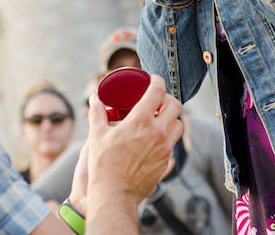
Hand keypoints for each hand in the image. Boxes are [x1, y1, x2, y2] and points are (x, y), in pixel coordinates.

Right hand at [87, 74, 182, 201]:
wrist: (114, 194)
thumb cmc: (103, 164)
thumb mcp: (96, 134)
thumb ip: (96, 112)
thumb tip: (94, 98)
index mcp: (140, 121)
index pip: (158, 91)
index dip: (157, 80)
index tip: (153, 79)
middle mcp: (158, 133)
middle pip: (175, 105)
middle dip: (167, 97)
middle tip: (156, 99)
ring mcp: (164, 148)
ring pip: (179, 124)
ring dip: (171, 117)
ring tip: (158, 119)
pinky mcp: (166, 162)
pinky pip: (172, 143)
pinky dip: (167, 136)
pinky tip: (153, 139)